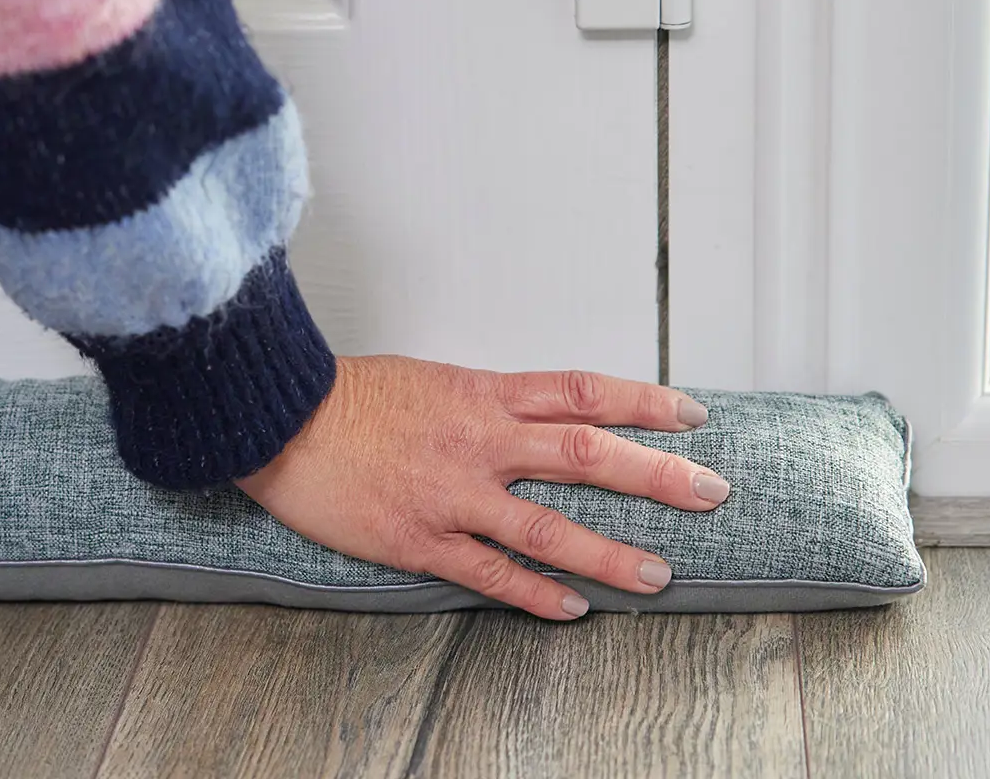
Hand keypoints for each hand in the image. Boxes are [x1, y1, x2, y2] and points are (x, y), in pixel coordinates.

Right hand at [236, 356, 728, 619]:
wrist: (278, 420)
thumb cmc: (346, 398)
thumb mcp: (429, 381)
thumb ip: (487, 403)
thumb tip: (539, 418)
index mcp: (483, 394)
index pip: (582, 393)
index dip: (643, 402)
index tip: (692, 415)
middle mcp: (480, 442)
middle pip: (588, 454)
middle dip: (657, 475)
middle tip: (711, 492)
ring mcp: (453, 494)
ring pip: (549, 527)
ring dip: (610, 554)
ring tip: (658, 577)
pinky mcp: (421, 539)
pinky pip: (491, 572)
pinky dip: (537, 594)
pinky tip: (573, 609)